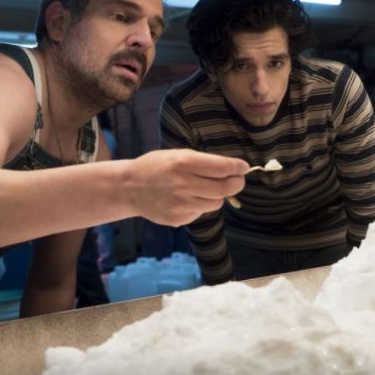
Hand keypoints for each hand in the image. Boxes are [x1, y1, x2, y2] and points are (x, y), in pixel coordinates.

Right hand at [127, 149, 248, 225]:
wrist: (130, 187)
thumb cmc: (158, 167)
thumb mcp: (178, 155)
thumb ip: (204, 162)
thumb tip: (233, 169)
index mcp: (184, 163)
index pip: (223, 167)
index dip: (238, 167)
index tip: (243, 167)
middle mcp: (184, 185)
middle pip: (225, 188)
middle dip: (236, 183)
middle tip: (237, 180)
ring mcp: (180, 204)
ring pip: (216, 203)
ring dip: (217, 196)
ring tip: (204, 188)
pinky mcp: (178, 219)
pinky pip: (201, 212)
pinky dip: (200, 205)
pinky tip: (185, 199)